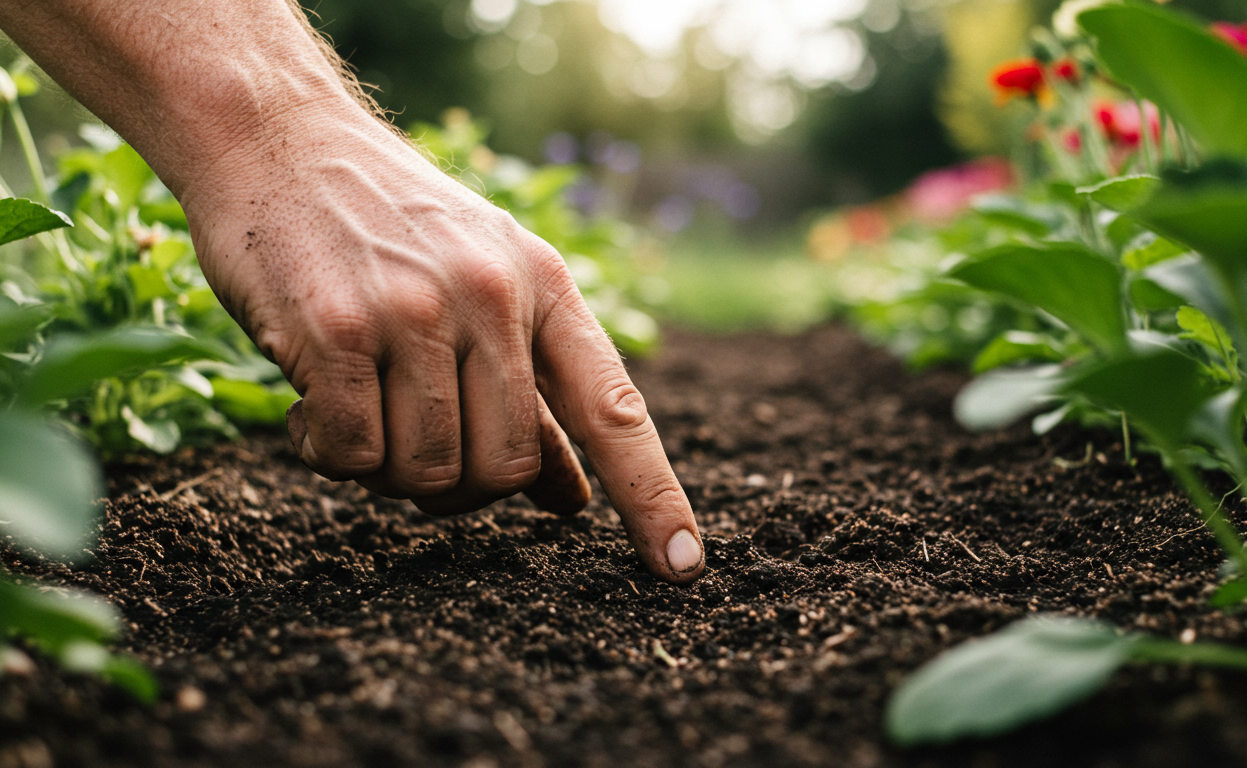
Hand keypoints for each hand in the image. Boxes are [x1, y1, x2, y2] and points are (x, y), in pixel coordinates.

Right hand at [182, 113, 703, 581]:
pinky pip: (351, 455)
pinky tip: (312, 404)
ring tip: (361, 410)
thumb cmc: (392, 228)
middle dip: (461, 489)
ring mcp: (414, 310)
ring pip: (427, 472)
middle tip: (415, 449)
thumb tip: (571, 501)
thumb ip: (530, 390)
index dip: (652, 496)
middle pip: (504, 469)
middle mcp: (492, 297)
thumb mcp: (487, 287)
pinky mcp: (336, 329)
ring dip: (389, 471)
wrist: (281, 140)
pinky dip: (330, 454)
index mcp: (544, 287)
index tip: (682, 568)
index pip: (615, 409)